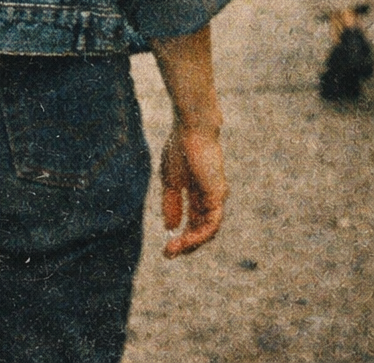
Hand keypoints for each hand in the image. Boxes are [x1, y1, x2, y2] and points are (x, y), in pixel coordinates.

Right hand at [159, 124, 226, 257]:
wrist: (191, 129)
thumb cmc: (180, 148)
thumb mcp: (170, 180)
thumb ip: (172, 203)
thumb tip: (171, 227)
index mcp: (198, 194)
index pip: (194, 222)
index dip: (181, 236)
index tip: (166, 248)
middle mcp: (210, 198)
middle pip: (201, 230)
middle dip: (185, 244)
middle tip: (168, 254)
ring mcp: (216, 198)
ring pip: (207, 231)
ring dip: (190, 243)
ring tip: (173, 250)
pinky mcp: (218, 196)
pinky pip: (211, 224)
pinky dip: (198, 235)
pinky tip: (185, 240)